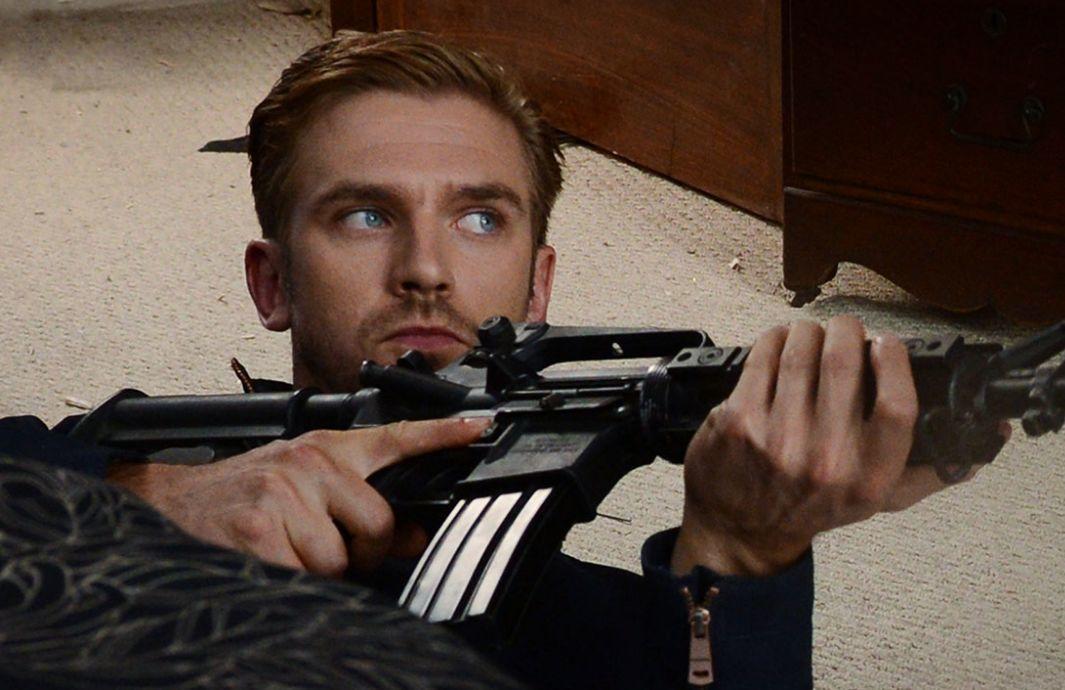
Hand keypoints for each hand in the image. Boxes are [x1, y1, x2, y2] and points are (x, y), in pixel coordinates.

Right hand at [108, 417, 490, 575]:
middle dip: (362, 550)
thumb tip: (411, 534)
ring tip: (289, 550)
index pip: (395, 439)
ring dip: (322, 570)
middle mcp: (309, 463)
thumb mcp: (302, 483)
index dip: (441, 435)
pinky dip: (292, 581)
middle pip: (379, 524)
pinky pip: (304, 576)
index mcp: (325, 448)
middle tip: (329, 546)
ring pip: (342, 559)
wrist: (171, 500)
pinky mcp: (259, 530)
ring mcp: (284, 495)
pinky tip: (269, 560)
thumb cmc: (242, 492)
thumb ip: (356, 500)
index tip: (480, 427)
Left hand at [672, 316, 974, 577]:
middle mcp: (825, 459)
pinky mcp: (739, 421)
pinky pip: (763, 358)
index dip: (895, 362)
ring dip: (810, 331)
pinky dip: (775, 339)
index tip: (886, 346)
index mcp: (868, 478)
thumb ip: (930, 468)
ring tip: (812, 335)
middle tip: (846, 330)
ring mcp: (777, 438)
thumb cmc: (813, 507)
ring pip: (802, 351)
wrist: (742, 531)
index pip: (897, 405)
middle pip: (845, 362)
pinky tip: (781, 342)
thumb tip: (989, 435)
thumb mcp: (878, 500)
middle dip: (847, 331)